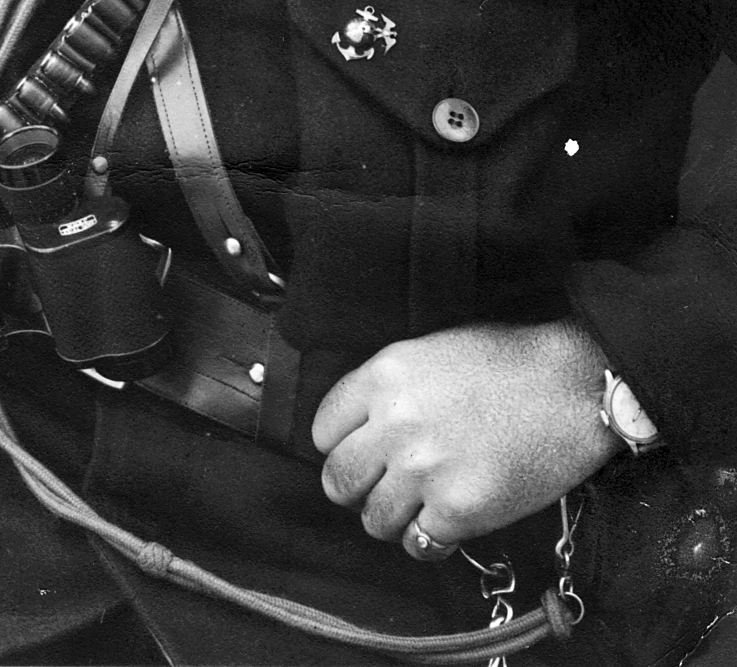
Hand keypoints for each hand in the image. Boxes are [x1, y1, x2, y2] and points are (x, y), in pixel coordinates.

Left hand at [311, 318, 620, 558]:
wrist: (573, 387)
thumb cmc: (508, 361)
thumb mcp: (432, 350)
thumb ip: (388, 388)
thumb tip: (362, 427)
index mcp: (384, 376)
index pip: (323, 429)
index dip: (339, 444)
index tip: (358, 451)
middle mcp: (396, 424)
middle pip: (337, 480)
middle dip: (354, 487)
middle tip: (378, 485)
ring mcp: (426, 470)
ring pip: (373, 519)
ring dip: (390, 516)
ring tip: (416, 504)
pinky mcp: (460, 510)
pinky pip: (418, 544)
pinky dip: (427, 539)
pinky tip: (445, 520)